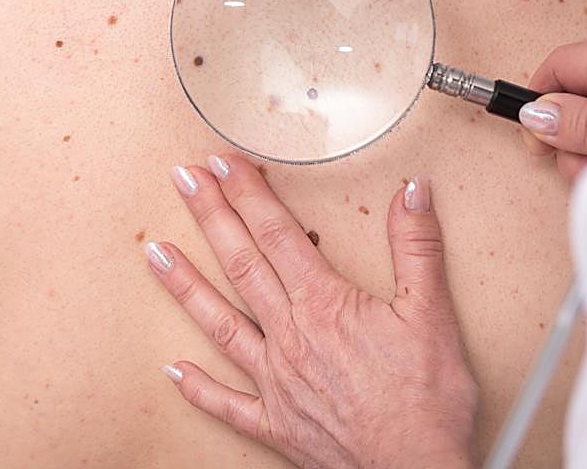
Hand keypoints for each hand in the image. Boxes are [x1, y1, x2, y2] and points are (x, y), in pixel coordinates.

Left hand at [146, 155, 477, 468]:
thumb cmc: (426, 401)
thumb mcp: (433, 313)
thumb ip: (417, 247)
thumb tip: (412, 192)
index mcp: (325, 305)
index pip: (277, 234)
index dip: (248, 193)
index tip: (223, 162)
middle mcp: (291, 337)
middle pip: (241, 264)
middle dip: (210, 217)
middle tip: (183, 179)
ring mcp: (276, 381)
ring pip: (220, 323)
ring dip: (185, 285)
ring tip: (154, 253)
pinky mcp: (276, 423)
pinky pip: (227, 403)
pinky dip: (198, 387)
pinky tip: (173, 370)